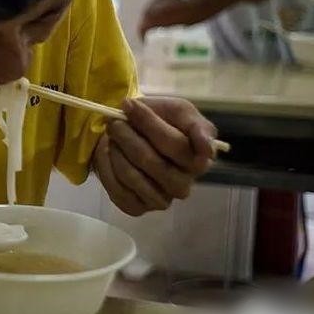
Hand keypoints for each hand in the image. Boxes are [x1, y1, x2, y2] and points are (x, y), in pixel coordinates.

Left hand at [93, 97, 216, 215]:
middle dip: (127, 137)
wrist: (133, 134)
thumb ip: (197, 126)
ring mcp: (161, 200)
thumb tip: (207, 149)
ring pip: (132, 176)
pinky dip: (106, 167)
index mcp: (198, 161)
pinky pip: (117, 190)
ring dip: (116, 151)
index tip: (129, 105)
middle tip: (115, 121)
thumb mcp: (181, 112)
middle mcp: (183, 185)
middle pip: (151, 161)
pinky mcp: (137, 208)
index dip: (148, 123)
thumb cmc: (161, 122)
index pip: (174, 144)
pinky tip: (107, 153)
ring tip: (112, 135)